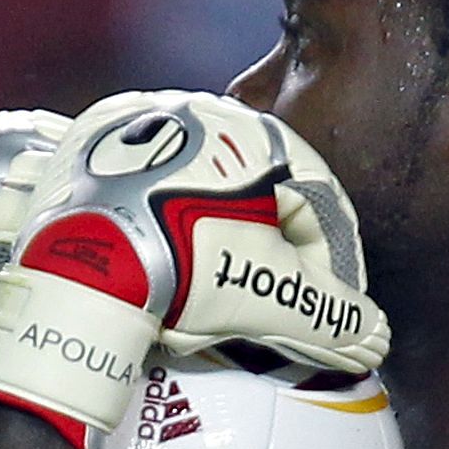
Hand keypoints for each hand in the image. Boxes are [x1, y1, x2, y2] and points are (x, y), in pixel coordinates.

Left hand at [0, 90, 387, 448]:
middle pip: (257, 196)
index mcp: (260, 134)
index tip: (321, 309)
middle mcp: (203, 112)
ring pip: (196, 187)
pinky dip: (152, 221)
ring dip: (209, 235)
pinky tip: (149, 260)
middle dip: (267, 252)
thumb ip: (332, 317)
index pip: (319, 206)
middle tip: (259, 304)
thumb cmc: (183, 268)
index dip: (330, 267)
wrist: (76, 262)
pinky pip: (137, 185)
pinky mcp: (89, 143)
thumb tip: (372, 337)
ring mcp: (140, 121)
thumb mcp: (272, 297)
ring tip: (200, 288)